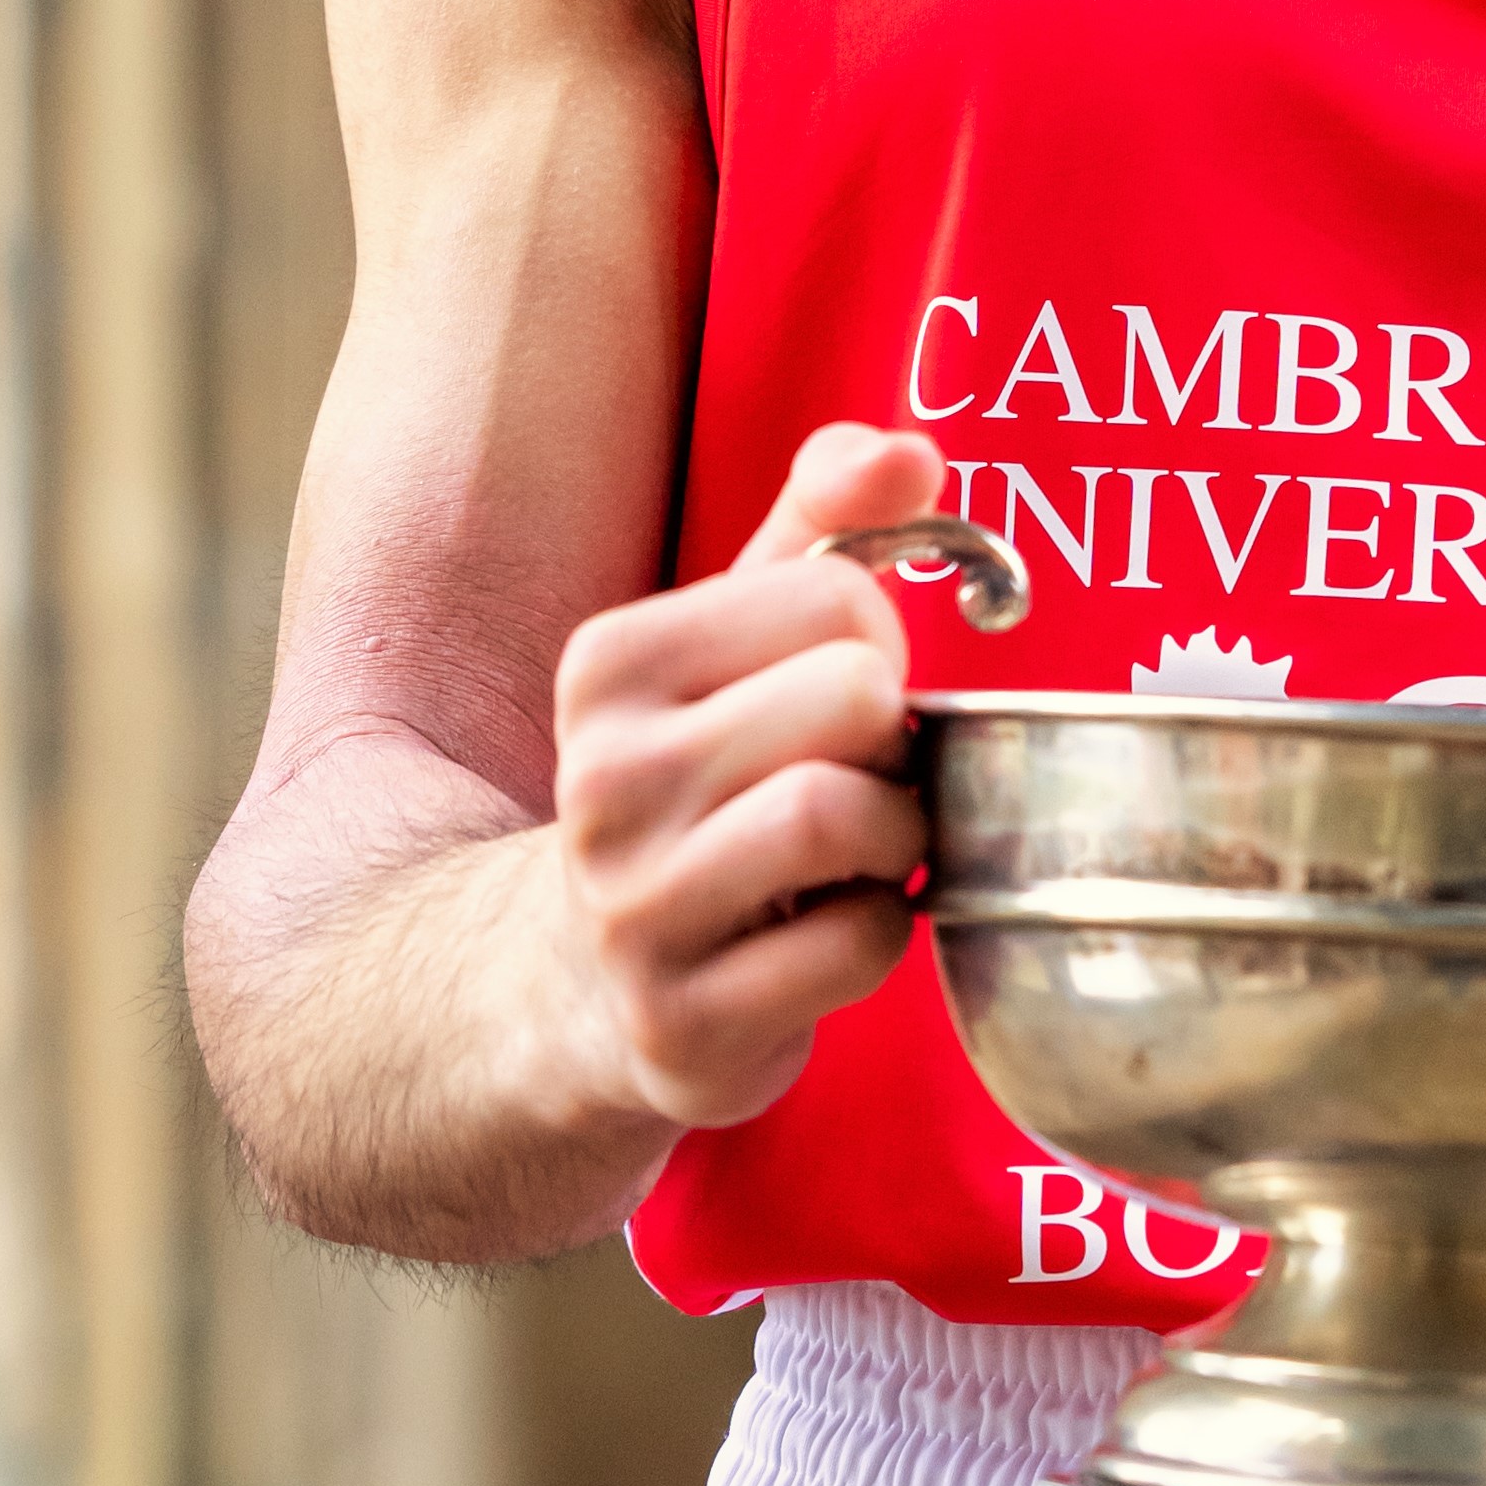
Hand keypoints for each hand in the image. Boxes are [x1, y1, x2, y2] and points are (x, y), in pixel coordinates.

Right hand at [547, 417, 946, 1134]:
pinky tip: (827, 932)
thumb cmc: (695, 782)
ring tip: (858, 849)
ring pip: (844, 818)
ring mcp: (633, 916)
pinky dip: (879, 935)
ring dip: (895, 835)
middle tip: (862, 774)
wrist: (574, 983)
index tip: (833, 696)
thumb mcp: (732, 638)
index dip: (874, 645)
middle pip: (853, 697)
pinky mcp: (682, 1032)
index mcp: (609, 666)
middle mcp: (601, 784)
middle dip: (893, 738)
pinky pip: (859, 947)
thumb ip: (823, 520)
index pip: (838, 596)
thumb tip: (911, 453)